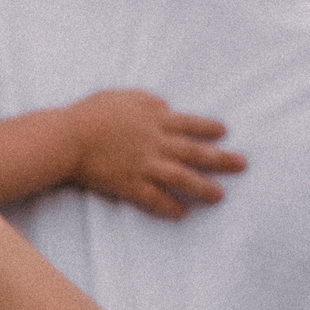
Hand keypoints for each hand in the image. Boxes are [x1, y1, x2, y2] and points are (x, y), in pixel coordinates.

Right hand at [64, 89, 242, 217]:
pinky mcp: (130, 185)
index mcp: (154, 119)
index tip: (224, 133)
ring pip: (181, 178)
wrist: (67, 138)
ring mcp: (144, 165)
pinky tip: (182, 213)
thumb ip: (146, 100)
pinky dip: (169, 207)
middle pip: (194, 152)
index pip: (189, 124)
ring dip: (202, 187)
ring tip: (219, 196)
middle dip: (221, 159)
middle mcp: (155, 143)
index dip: (208, 128)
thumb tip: (165, 106)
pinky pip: (154, 198)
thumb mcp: (122, 96)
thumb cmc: (91, 114)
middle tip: (241, 165)